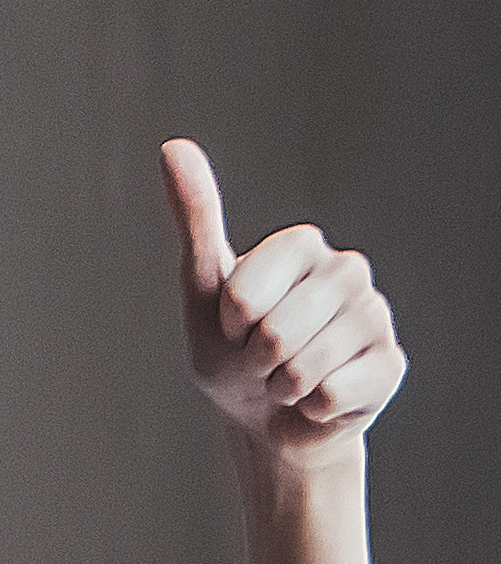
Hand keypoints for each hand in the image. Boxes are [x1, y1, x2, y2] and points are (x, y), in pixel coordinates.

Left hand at [167, 138, 406, 463]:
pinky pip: (332, 393)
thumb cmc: (231, 350)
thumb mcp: (203, 286)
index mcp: (303, 246)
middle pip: (277, 330)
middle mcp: (348, 272)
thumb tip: (173, 146)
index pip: (247, 288)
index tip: (232, 323)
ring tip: (286, 377)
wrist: (266, 417)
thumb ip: (196, 217)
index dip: (229, 318)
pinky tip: (317, 398)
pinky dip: (310, 406)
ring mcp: (375, 317)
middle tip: (260, 358)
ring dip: (281, 384)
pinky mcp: (391, 364)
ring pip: (306, 365)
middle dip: (254, 357)